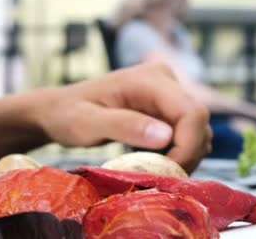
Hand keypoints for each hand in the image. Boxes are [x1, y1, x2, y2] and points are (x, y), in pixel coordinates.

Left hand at [28, 63, 211, 172]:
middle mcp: (164, 80)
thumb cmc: (66, 115)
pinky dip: (176, 152)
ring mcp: (166, 93)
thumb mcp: (88, 123)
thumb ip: (124, 126)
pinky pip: (184, 134)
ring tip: (153, 170)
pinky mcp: (164, 108)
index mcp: (149, 79)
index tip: (170, 172)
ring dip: (183, 155)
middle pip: (198, 123)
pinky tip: (152, 162)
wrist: (56, 111)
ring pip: (195, 131)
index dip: (189, 146)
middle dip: (186, 154)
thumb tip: (166, 136)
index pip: (192, 113)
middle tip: (161, 176)